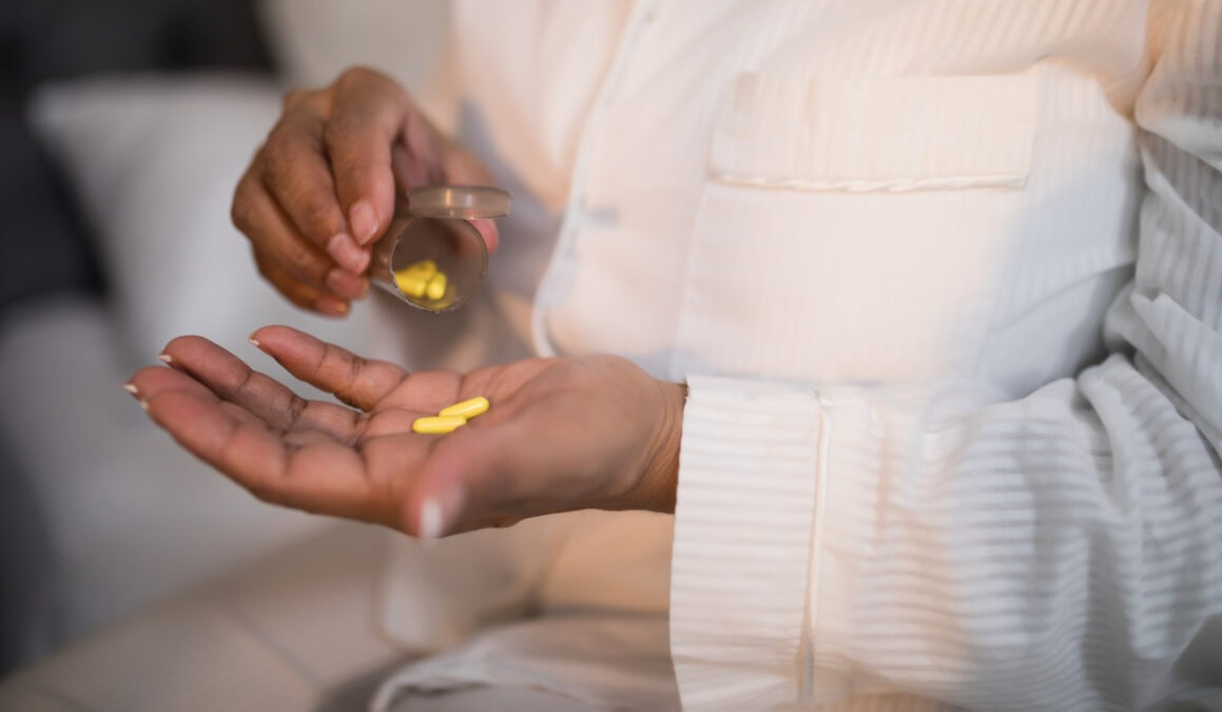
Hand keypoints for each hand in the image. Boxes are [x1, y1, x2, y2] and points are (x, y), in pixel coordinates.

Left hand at [126, 327, 682, 535]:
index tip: (164, 400)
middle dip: (213, 409)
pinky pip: (356, 386)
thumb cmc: (596, 445)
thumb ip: (475, 481)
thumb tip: (420, 518)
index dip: (218, 439)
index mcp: (404, 491)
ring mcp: (412, 437)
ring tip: (191, 350)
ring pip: (309, 415)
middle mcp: (394, 471)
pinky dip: (312, 364)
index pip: (286, 472)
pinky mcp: (435, 403)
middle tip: (154, 369)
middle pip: (281, 444)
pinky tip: (273, 338)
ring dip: (249, 386)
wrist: (638, 426)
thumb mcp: (538, 453)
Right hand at [231, 66, 499, 316]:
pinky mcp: (257, 199)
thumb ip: (471, 204)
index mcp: (364, 95)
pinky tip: (333, 302)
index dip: (359, 178)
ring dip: (298, 255)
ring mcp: (270, 155)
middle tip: (355, 264)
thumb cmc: (423, 168)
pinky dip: (290, 279)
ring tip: (348, 290)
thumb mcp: (458, 177)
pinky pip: (255, 241)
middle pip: (288, 158)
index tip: (372, 228)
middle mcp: (307, 115)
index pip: (353, 126)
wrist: (396, 176)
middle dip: (318, 219)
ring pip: (256, 202)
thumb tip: (482, 240)